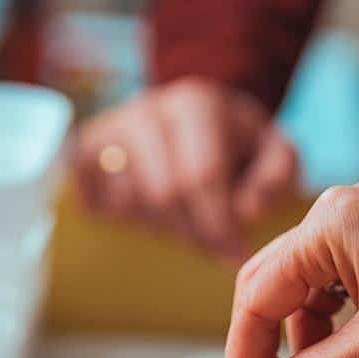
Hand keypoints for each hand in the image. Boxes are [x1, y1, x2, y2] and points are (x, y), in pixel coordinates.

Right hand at [73, 79, 300, 259]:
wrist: (194, 120)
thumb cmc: (241, 146)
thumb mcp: (275, 153)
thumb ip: (276, 178)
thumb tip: (248, 212)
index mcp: (196, 104)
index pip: (200, 176)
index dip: (218, 224)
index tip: (233, 253)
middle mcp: (145, 110)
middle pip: (162, 195)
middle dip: (192, 232)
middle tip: (214, 248)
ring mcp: (108, 130)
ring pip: (129, 205)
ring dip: (163, 227)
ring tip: (189, 220)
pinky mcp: (82, 154)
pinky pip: (98, 207)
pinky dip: (127, 221)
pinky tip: (154, 212)